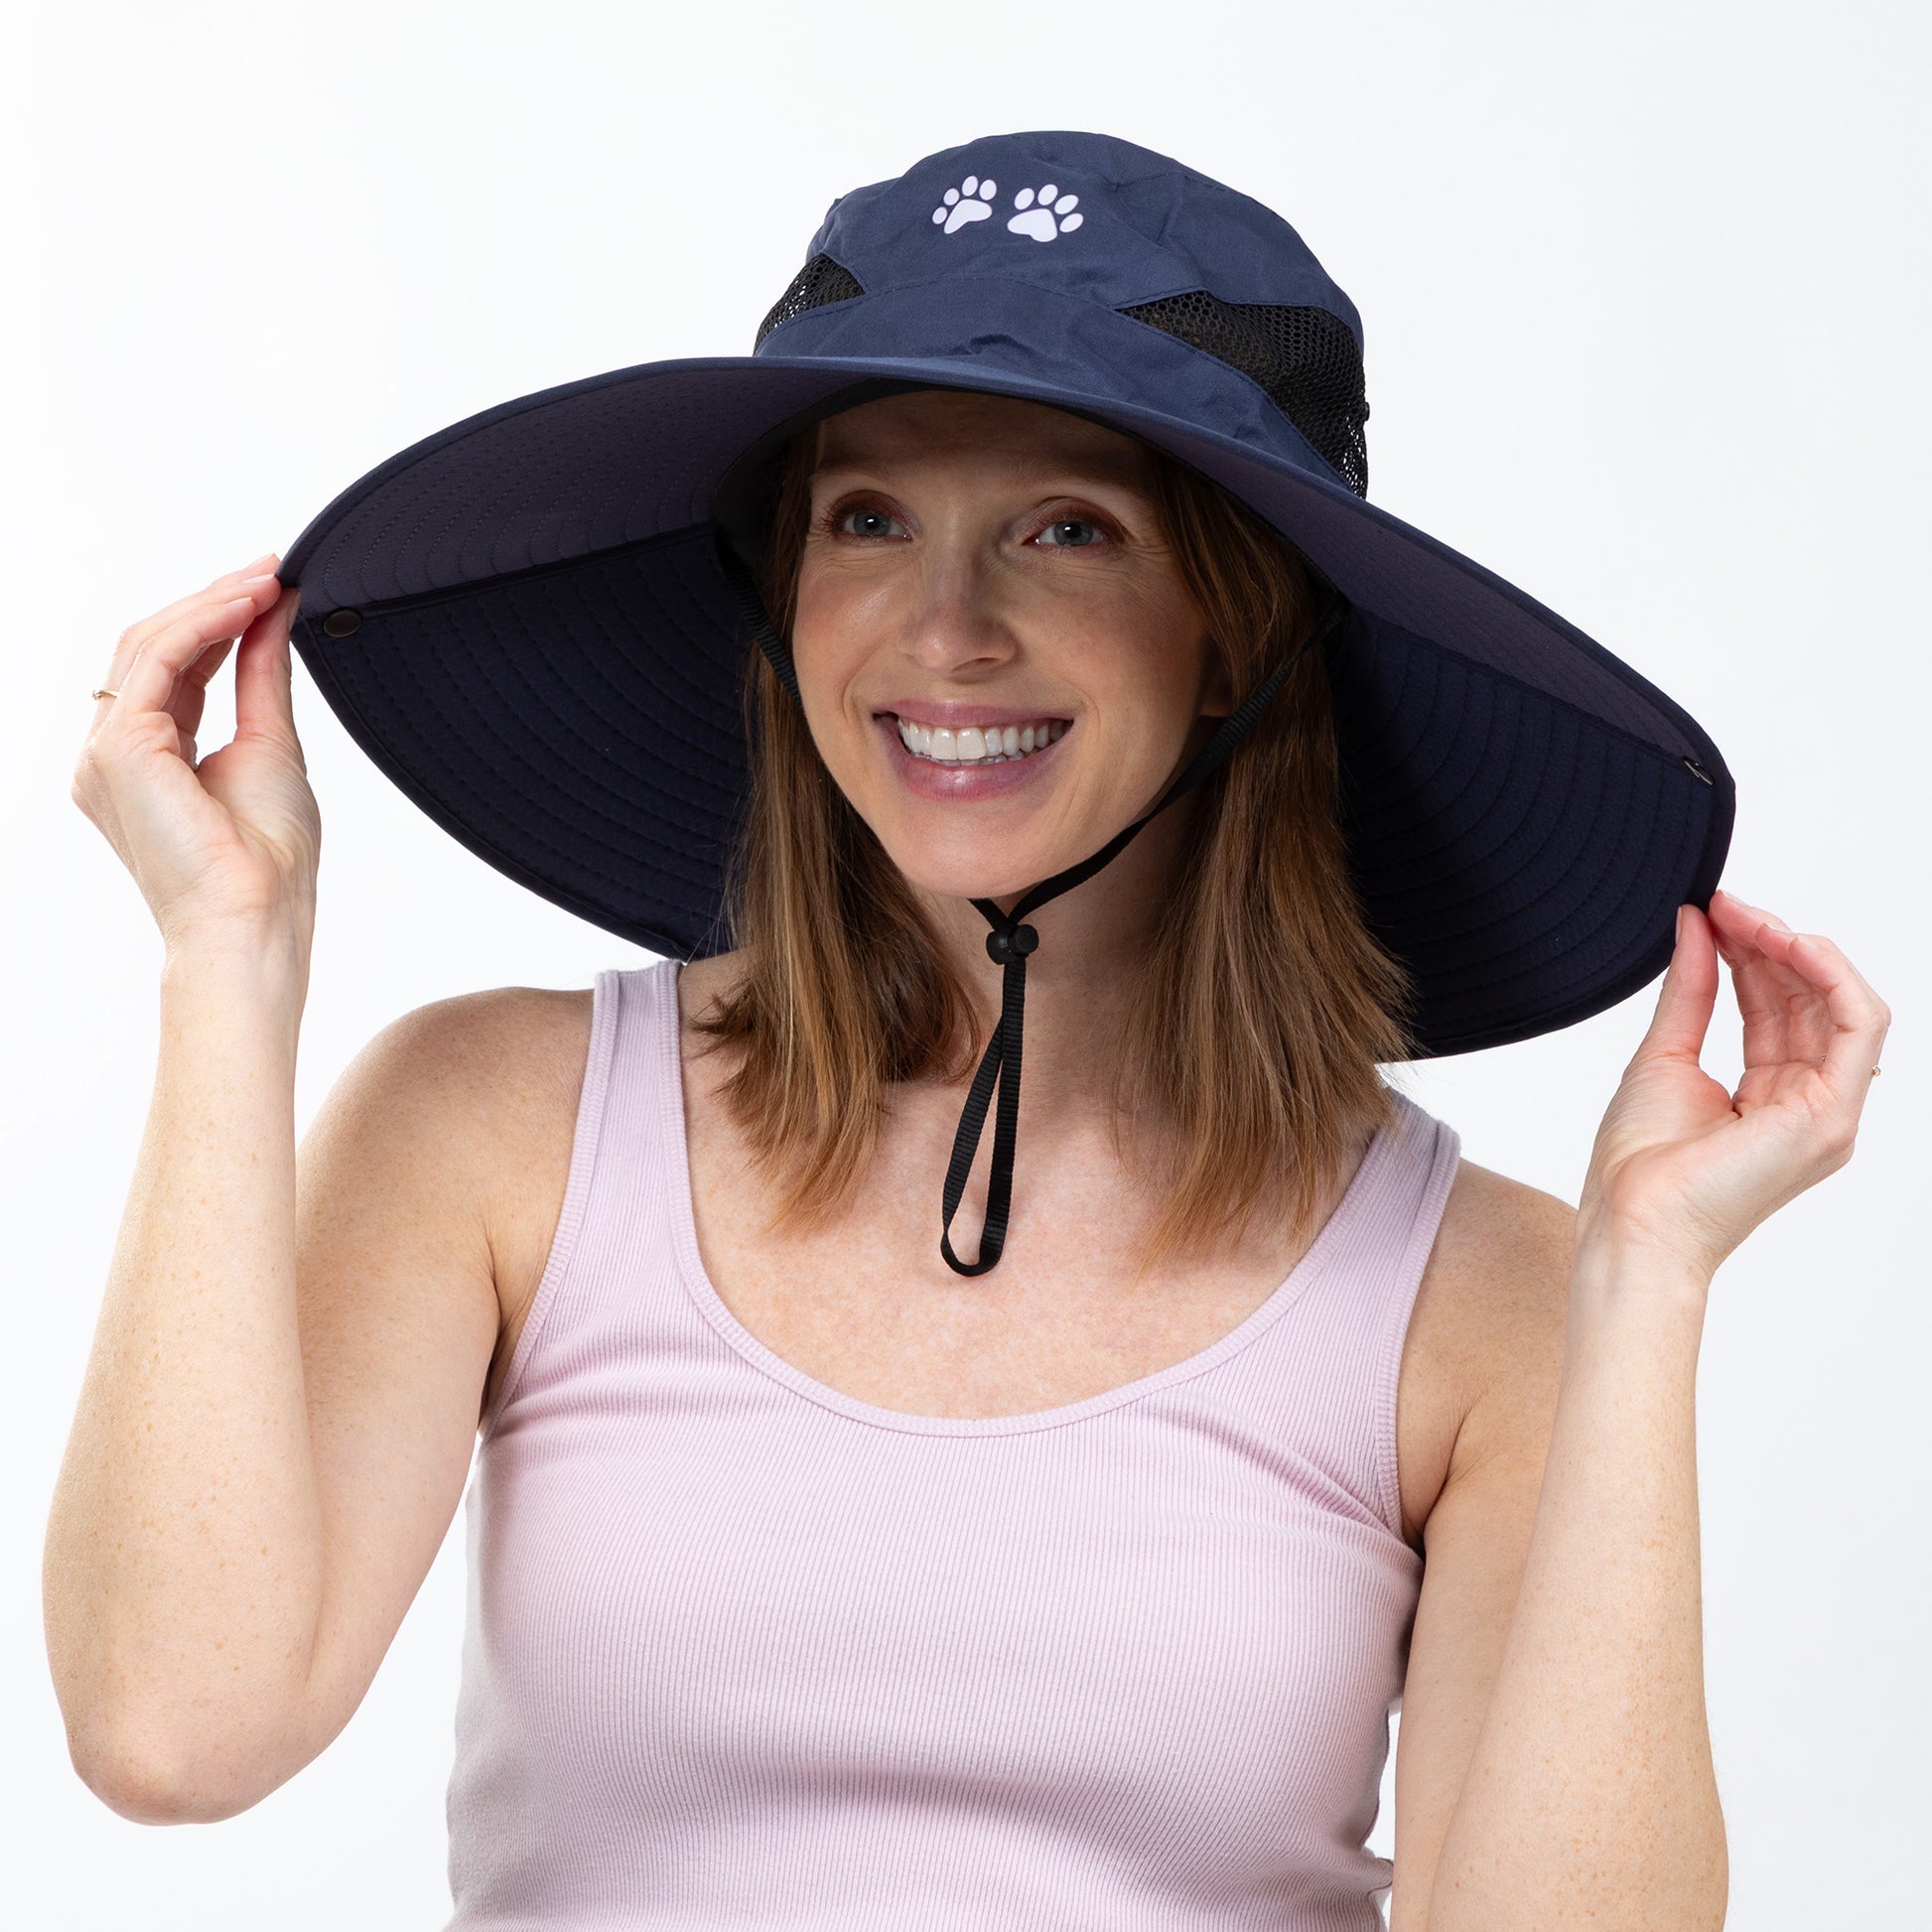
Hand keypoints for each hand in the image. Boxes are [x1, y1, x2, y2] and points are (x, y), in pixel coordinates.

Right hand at [72, 558, 318, 956]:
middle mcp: (114, 753)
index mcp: (149, 759)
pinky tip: (248, 603)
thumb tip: (274, 615)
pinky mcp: (119, 748)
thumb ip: (262, 676)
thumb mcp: (271, 744)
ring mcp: (107, 751)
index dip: (220, 622)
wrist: (257, 916)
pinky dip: (205, 624)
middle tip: (270, 569)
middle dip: (215, 602)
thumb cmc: (267, 859)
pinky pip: (159, 660)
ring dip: (213, 604)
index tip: (270, 588)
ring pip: (151, 645)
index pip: (175, 668)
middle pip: (155, 649)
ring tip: (267, 579)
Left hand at [1577, 890, 1889, 1283]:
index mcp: (1771, 1095)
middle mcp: (1807, 1103)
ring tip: (1746, 918)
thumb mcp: (1664, 1055)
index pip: (1778, 1006)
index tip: (1713, 913)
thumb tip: (1696, 925)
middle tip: (1724, 906)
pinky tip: (1791, 942)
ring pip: (1841, 1005)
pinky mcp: (1831, 1116)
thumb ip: (1689, 990)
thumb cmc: (1640, 1164)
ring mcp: (1826, 1112)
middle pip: (1809, 1000)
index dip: (1751, 952)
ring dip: (1796, 950)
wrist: (1631, 1221)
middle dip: (1770, 942)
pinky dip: (1833, 976)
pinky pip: (1860, 1026)